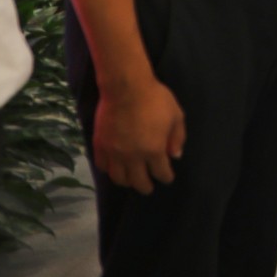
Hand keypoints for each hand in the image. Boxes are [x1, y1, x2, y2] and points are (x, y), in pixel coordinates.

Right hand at [93, 75, 186, 193]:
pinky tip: (113, 168)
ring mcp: (114, 152)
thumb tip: (176, 156)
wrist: (126, 88)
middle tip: (148, 188)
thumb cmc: (155, 99)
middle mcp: (132, 157)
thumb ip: (178, 137)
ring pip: (118, 178)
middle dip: (146, 187)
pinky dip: (108, 170)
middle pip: (138, 181)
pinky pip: (102, 166)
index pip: (160, 173)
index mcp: (154, 150)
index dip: (166, 177)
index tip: (167, 178)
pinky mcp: (99, 145)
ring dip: (126, 182)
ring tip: (131, 181)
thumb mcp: (176, 115)